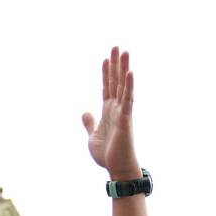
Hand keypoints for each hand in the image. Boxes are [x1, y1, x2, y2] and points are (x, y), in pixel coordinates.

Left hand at [82, 46, 139, 179]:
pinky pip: (128, 99)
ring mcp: (122, 112)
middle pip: (116, 81)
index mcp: (108, 111)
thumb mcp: (92, 136)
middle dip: (116, 64)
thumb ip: (89, 123)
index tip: (106, 58)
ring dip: (124, 69)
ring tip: (125, 52)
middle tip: (117, 47)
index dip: (106, 73)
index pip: (107, 87)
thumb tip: (85, 112)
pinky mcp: (126, 118)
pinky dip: (129, 86)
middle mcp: (116, 108)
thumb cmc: (108, 155)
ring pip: (123, 86)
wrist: (117, 168)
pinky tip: (130, 72)